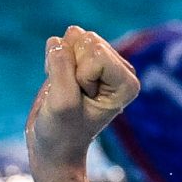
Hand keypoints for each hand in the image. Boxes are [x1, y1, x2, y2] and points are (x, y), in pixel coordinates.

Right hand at [25, 26, 138, 172]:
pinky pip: (63, 40)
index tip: (82, 101)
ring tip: (67, 89)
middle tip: (74, 95)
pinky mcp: (84, 57)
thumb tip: (57, 40)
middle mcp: (120, 68)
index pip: (97, 55)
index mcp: (127, 83)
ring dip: (62, 64)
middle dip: (71, 68)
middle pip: (88, 40)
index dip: (81, 79)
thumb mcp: (61, 103)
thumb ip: (61, 67)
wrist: (54, 145)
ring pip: (75, 36)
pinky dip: (54, 60)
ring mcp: (103, 61)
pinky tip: (61, 82)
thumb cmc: (62, 131)